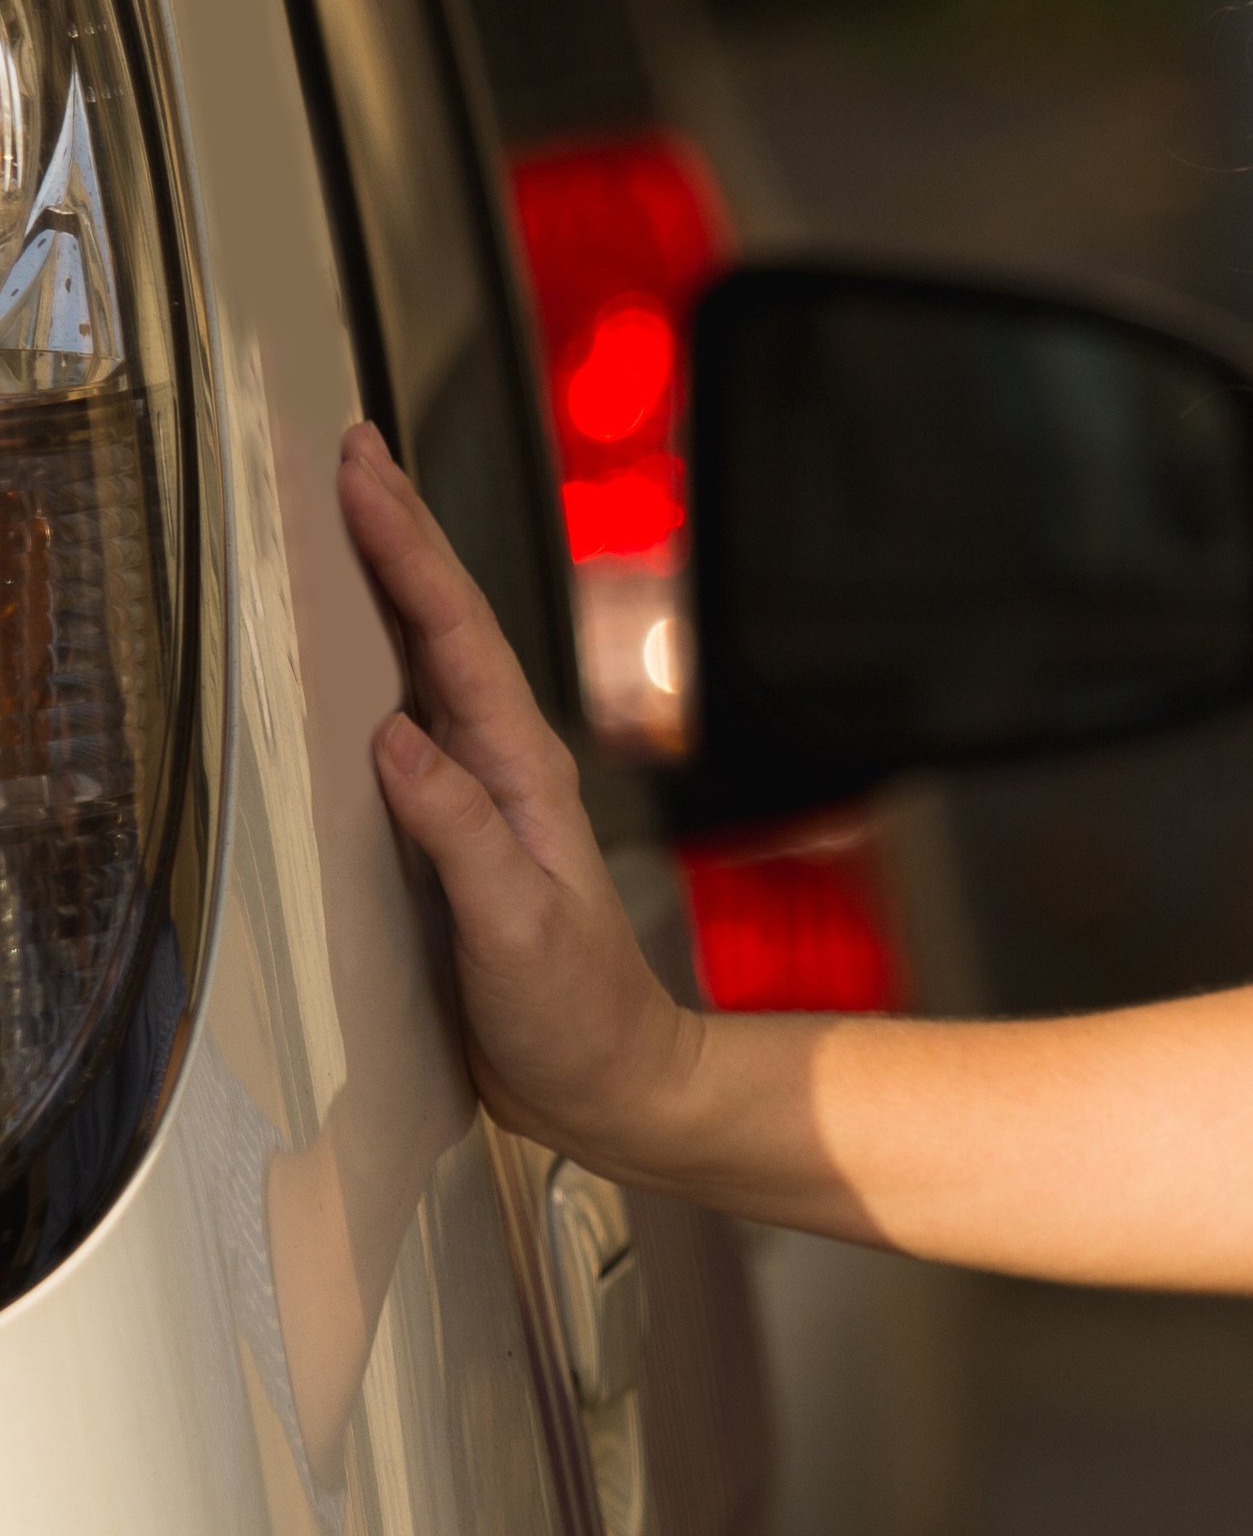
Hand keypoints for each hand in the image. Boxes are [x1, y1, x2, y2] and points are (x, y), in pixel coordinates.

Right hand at [334, 424, 700, 1161]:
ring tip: (354, 515)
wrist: (619, 1084)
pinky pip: (415, 726)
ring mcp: (483, 799)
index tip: (365, 474)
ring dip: (395, 589)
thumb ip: (460, 833)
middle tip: (352, 451)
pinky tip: (358, 656)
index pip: (457, 639)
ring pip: (431, 666)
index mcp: (522, 776)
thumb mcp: (517, 927)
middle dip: (399, 537)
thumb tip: (394, 738)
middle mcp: (506, 772)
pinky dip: (384, 670)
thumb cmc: (578, 1016)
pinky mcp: (458, 836)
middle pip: (445, 629)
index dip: (408, 551)